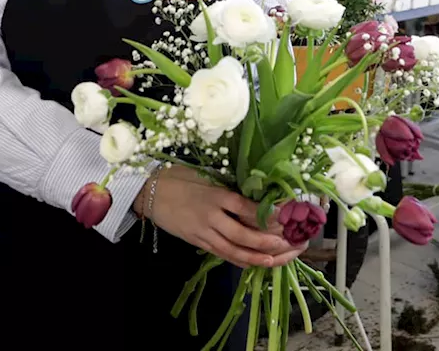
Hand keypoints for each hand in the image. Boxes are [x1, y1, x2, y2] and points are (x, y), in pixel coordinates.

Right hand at [135, 167, 304, 268]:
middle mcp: (212, 215)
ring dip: (256, 256)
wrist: (149, 191)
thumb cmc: (181, 177)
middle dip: (268, 241)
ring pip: (233, 249)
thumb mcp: (207, 176)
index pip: (247, 208)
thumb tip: (256, 195)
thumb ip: (229, 188)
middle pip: (243, 234)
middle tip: (288, 243)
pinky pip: (221, 254)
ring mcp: (203, 231)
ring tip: (275, 259)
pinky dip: (238, 260)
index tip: (287, 216)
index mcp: (216, 194)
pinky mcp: (197, 241)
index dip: (268, 215)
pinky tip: (253, 263)